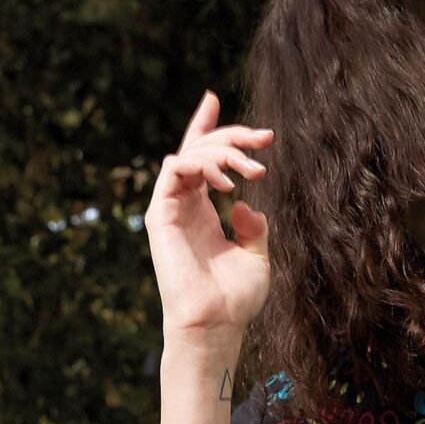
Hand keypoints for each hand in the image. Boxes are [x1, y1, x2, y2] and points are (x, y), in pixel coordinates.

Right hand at [145, 89, 273, 342]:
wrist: (215, 325)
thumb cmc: (234, 301)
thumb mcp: (257, 257)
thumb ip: (254, 228)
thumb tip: (245, 202)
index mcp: (203, 213)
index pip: (201, 159)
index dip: (207, 127)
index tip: (214, 98)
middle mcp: (185, 206)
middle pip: (201, 149)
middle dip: (234, 136)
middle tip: (265, 139)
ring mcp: (170, 208)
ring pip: (190, 152)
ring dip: (224, 151)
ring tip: (252, 170)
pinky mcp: (160, 213)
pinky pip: (176, 168)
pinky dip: (202, 164)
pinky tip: (227, 182)